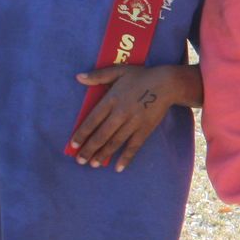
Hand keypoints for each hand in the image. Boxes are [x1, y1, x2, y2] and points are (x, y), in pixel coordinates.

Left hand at [69, 64, 184, 171]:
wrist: (167, 84)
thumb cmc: (141, 76)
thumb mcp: (118, 71)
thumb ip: (98, 76)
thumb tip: (78, 77)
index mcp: (111, 100)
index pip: (92, 120)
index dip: (82, 134)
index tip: (73, 145)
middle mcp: (120, 114)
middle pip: (101, 135)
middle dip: (89, 149)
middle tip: (79, 160)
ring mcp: (133, 123)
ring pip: (115, 142)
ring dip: (103, 155)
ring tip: (93, 165)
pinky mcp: (145, 130)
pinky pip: (134, 146)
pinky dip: (126, 158)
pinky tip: (118, 168)